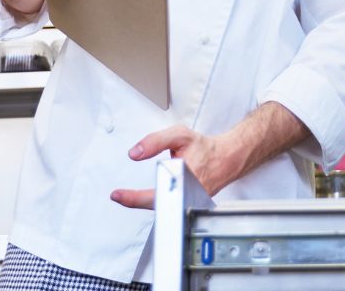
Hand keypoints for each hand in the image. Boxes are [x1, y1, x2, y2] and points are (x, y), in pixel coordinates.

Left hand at [110, 125, 240, 209]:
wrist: (226, 158)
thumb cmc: (205, 148)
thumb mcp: (180, 136)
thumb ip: (155, 141)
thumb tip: (135, 153)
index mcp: (183, 179)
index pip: (154, 194)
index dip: (133, 198)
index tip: (118, 195)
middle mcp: (187, 195)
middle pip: (156, 205)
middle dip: (136, 201)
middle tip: (120, 195)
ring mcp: (189, 202)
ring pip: (163, 208)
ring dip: (146, 202)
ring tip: (130, 197)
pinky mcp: (189, 204)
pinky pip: (169, 206)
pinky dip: (157, 201)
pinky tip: (149, 196)